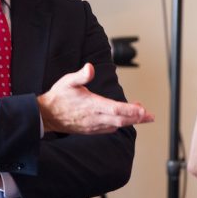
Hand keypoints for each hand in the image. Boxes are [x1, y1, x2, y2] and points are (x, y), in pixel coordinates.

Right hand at [37, 63, 153, 133]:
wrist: (46, 115)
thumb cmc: (58, 97)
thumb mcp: (68, 81)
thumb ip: (81, 75)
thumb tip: (90, 67)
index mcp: (91, 104)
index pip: (115, 109)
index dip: (130, 110)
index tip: (142, 109)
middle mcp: (94, 117)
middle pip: (121, 120)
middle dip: (138, 118)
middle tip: (150, 116)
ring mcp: (93, 126)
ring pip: (117, 126)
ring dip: (131, 121)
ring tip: (142, 115)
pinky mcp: (91, 130)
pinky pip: (109, 129)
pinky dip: (120, 124)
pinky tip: (124, 120)